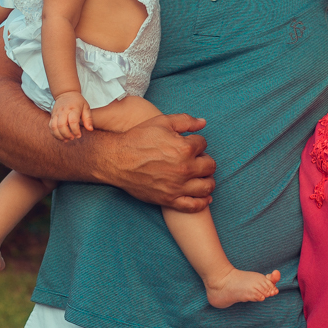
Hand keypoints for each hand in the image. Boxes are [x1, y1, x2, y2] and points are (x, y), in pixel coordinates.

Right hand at [50, 91, 92, 140]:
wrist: (66, 93)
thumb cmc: (78, 102)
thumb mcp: (86, 107)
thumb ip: (88, 119)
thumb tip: (90, 129)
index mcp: (73, 108)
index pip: (73, 121)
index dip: (75, 131)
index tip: (79, 135)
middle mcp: (63, 111)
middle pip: (61, 125)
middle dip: (67, 134)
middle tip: (73, 138)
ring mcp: (56, 113)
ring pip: (54, 127)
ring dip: (59, 136)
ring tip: (66, 139)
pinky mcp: (52, 116)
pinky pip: (50, 127)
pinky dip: (54, 134)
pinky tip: (61, 137)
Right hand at [99, 113, 215, 211]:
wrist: (117, 160)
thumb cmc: (138, 139)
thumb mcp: (161, 122)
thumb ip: (185, 121)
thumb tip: (203, 123)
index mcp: (184, 148)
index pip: (203, 144)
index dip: (196, 143)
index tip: (189, 144)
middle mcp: (184, 168)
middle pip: (210, 166)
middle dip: (205, 160)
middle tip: (196, 159)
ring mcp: (178, 186)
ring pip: (207, 186)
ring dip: (208, 180)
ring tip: (201, 176)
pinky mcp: (170, 199)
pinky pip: (194, 206)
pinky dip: (202, 202)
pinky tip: (204, 197)